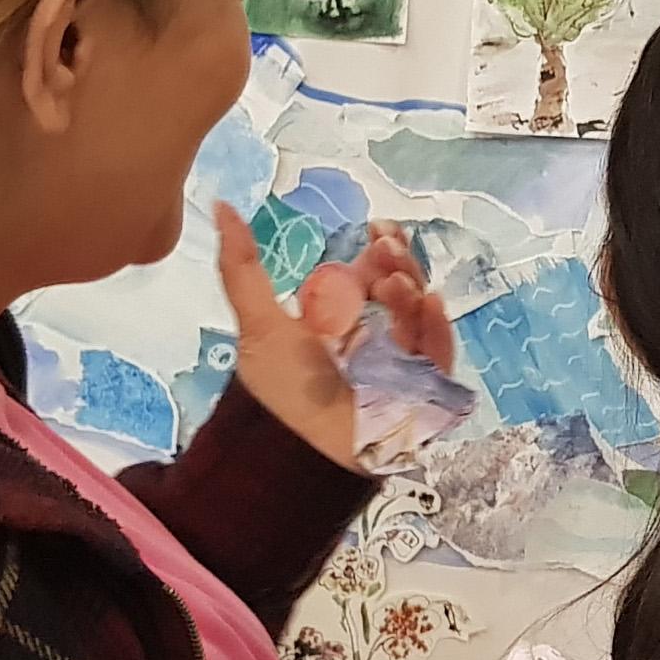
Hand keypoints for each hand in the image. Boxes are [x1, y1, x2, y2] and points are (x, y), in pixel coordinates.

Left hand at [214, 206, 455, 469]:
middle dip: (398, 263)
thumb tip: (220, 206)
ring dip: (411, 290)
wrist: (294, 453)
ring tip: (392, 279)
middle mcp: (375, 342)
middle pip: (402, 292)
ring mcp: (402, 367)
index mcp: (343, 325)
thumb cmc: (278, 391)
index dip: (380, 252)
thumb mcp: (257, 321)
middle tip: (386, 244)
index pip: (374, 279)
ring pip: (419, 319)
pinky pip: (438, 356)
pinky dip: (437, 329)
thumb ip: (242, 265)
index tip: (379, 228)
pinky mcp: (423, 393)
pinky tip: (429, 301)